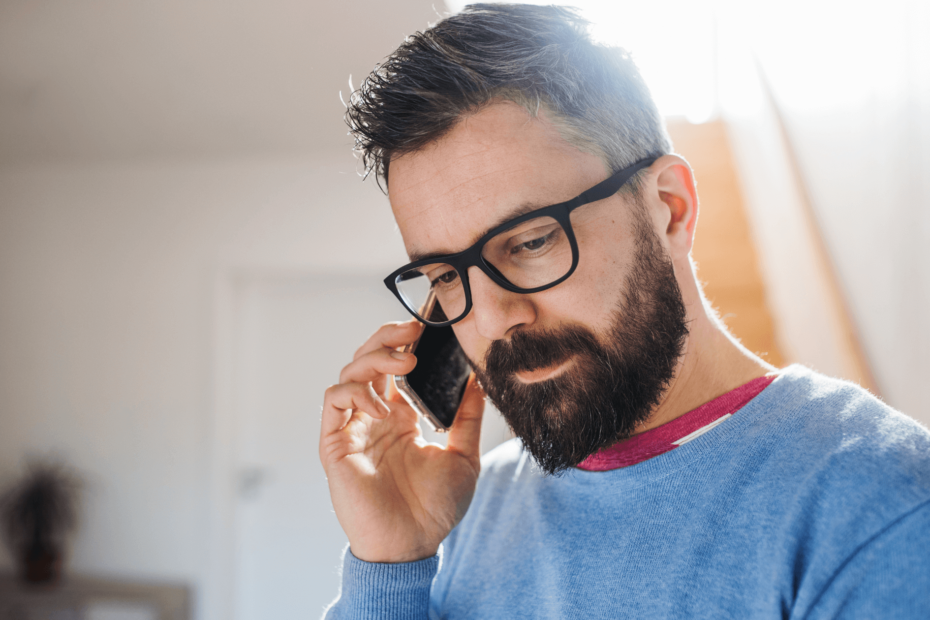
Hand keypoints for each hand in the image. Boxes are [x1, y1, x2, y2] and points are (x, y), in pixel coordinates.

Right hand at [319, 320, 485, 562]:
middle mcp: (374, 418)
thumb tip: (478, 379)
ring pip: (350, 373)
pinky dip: (357, 392)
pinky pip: (335, 401)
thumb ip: (468, 417)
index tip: (428, 329)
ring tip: (406, 364)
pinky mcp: (335, 444)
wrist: (412, 546)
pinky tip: (384, 407)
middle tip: (413, 329)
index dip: (405, 344)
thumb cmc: (436, 509)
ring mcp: (354, 428)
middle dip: (387, 337)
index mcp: (401, 418)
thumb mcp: (464, 456)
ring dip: (375, 359)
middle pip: (368, 361)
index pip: (395, 368)